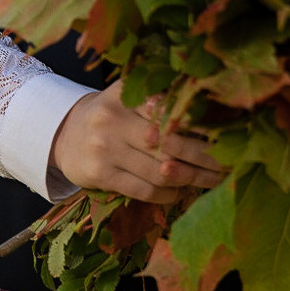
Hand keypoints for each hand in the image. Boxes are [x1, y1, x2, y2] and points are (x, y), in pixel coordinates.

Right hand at [48, 81, 221, 202]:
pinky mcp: (100, 175)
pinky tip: (180, 192)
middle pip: (170, 143)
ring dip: (190, 179)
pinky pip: (143, 189)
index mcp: (126, 96)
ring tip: (210, 181)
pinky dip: (166, 194)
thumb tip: (205, 112)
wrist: (63, 134)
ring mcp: (106, 148)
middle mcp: (114, 119)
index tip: (225, 137)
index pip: (170, 112)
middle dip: (203, 158)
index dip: (200, 127)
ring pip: (159, 170)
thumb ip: (158, 98)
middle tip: (227, 166)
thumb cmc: (108, 114)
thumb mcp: (127, 96)